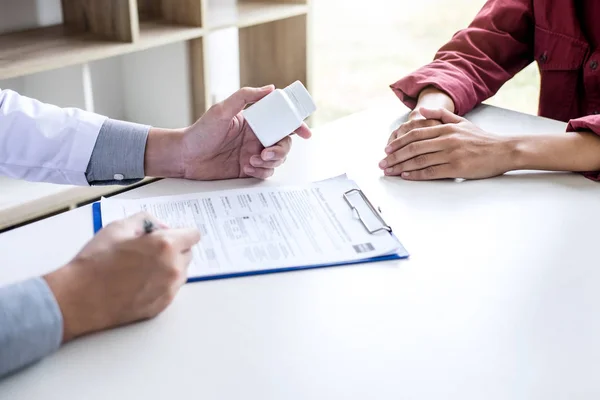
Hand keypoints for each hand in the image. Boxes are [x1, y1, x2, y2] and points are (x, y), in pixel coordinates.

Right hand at [44, 212, 199, 341]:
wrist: (79, 298)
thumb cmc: (96, 261)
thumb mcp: (118, 227)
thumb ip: (146, 220)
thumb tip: (160, 227)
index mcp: (166, 246)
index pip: (193, 235)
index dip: (181, 232)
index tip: (170, 235)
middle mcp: (173, 268)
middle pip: (188, 253)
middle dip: (175, 249)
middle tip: (150, 250)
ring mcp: (169, 289)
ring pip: (180, 272)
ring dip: (169, 267)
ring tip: (142, 267)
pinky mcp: (162, 306)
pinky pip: (171, 289)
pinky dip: (162, 283)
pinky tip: (139, 282)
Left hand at [181, 86, 310, 179]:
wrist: (185, 157)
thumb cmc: (199, 132)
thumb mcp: (221, 110)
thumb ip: (245, 97)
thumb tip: (271, 88)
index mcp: (254, 122)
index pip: (281, 120)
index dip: (296, 125)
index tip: (305, 131)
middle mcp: (256, 137)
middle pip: (284, 142)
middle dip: (281, 149)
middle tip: (267, 152)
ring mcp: (253, 153)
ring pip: (278, 159)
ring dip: (270, 161)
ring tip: (251, 160)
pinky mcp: (248, 169)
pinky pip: (266, 172)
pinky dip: (261, 171)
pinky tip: (246, 167)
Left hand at [379, 107, 515, 179]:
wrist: (504, 150)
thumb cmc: (482, 138)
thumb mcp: (462, 122)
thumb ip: (440, 116)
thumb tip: (421, 111)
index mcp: (446, 128)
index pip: (415, 134)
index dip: (399, 142)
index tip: (387, 149)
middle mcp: (446, 140)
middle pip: (413, 148)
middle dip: (395, 156)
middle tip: (382, 162)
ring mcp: (451, 154)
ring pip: (420, 160)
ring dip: (401, 166)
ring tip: (389, 171)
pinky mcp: (456, 168)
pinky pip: (432, 171)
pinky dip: (416, 174)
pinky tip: (406, 176)